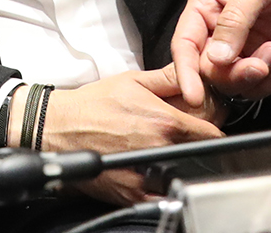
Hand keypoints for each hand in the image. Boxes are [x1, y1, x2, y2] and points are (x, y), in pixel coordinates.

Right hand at [34, 67, 224, 204]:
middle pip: (199, 153)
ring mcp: (147, 176)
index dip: (211, 127)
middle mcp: (160, 150)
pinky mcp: (133, 195)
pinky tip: (148, 166)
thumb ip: (170, 78)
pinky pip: (161, 193)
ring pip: (181, 173)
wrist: (59, 129)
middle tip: (178, 134)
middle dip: (195, 142)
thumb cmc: (93, 105)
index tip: (205, 125)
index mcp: (164, 121)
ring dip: (178, 162)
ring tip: (158, 148)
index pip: (211, 132)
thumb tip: (197, 76)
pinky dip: (161, 183)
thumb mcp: (134, 80)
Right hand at [170, 0, 270, 108]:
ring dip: (253, 77)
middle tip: (259, 66)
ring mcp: (244, 43)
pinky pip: (257, 82)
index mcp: (206, 3)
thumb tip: (215, 59)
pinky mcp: (266, 55)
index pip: (185, 43)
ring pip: (232, 80)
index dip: (185, 72)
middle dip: (232, 74)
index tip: (193, 97)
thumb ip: (235, 21)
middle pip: (209, 68)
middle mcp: (219, 27)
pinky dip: (268, 79)